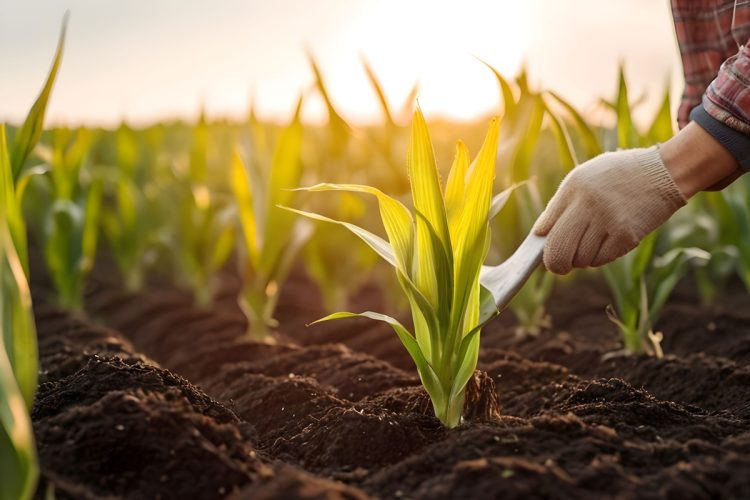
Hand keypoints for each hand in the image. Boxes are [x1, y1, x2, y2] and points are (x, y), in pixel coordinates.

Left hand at [533, 146, 685, 273]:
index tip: (544, 254)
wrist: (665, 171)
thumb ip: (561, 205)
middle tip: (560, 265)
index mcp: (573, 188)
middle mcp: (587, 204)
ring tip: (593, 241)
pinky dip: (601, 257)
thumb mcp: (584, 178)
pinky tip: (610, 240)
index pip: (545, 227)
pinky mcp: (627, 235)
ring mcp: (608, 221)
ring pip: (581, 259)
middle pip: (558, 252)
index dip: (542, 247)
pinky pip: (602, 259)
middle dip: (556, 264)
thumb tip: (540, 235)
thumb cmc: (618, 176)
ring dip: (583, 258)